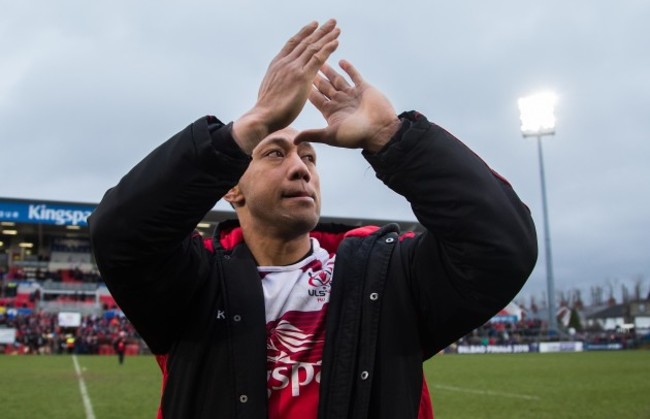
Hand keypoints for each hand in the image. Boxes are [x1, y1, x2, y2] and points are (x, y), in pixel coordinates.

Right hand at [233, 19, 339, 153]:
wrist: (263, 115)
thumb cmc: (265, 109)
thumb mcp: (269, 88)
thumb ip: (277, 80)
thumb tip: (279, 83)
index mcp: (276, 63)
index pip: (293, 43)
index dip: (304, 33)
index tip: (313, 25)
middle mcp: (286, 62)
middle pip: (305, 42)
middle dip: (319, 30)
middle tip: (330, 21)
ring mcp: (294, 68)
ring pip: (313, 47)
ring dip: (326, 36)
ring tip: (336, 27)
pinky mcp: (303, 77)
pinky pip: (318, 59)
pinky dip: (328, 48)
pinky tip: (336, 42)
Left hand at [294, 60, 399, 152]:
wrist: (381, 131)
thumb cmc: (356, 135)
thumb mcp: (331, 135)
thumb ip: (313, 134)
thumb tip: (293, 141)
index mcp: (331, 112)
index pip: (315, 98)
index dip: (306, 89)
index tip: (296, 80)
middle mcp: (340, 102)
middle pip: (324, 87)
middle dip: (315, 77)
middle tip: (305, 64)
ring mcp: (351, 95)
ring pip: (337, 79)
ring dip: (329, 71)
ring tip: (320, 60)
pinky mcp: (364, 88)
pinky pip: (354, 76)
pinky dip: (348, 68)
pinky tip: (341, 60)